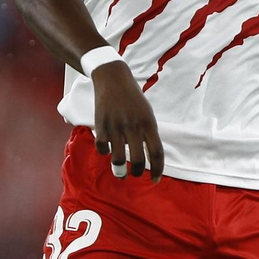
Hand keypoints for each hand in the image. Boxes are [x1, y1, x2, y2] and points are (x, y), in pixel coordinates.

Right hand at [91, 60, 164, 180]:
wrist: (113, 78)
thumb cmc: (133, 98)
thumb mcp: (147, 113)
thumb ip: (148, 133)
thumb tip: (150, 157)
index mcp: (148, 123)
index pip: (156, 153)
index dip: (157, 170)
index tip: (155, 180)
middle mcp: (133, 126)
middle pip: (137, 160)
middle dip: (136, 173)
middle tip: (134, 174)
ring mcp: (116, 126)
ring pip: (117, 159)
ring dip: (119, 170)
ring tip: (120, 172)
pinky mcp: (101, 125)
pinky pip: (102, 148)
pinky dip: (105, 153)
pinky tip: (107, 150)